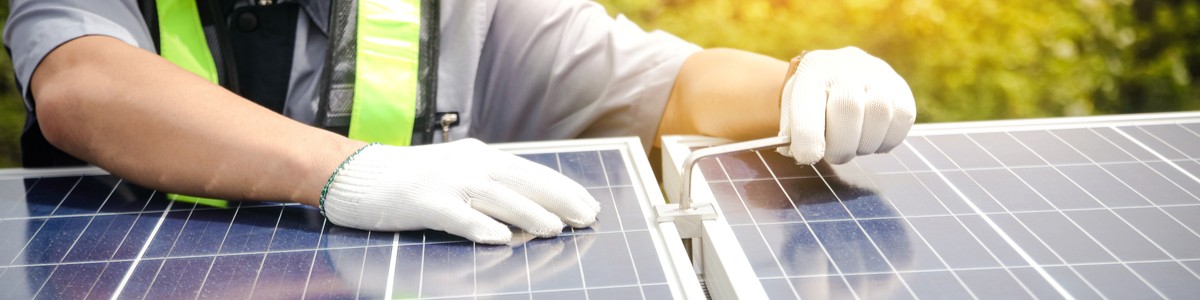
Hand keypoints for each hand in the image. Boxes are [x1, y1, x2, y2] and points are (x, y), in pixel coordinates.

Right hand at [320, 139, 601, 243]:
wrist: (357, 174)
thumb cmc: (410, 179)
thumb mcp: (457, 173)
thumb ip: (490, 187)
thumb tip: (529, 211)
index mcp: (480, 157)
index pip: (531, 172)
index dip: (563, 189)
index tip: (589, 204)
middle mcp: (468, 165)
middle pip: (522, 181)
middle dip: (558, 199)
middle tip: (586, 218)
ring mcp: (445, 182)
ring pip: (496, 197)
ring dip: (528, 213)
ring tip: (554, 229)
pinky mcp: (422, 202)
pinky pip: (457, 216)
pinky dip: (479, 226)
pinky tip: (501, 239)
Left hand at [777, 46, 915, 164]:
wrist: (834, 76)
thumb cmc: (811, 103)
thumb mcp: (793, 112)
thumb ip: (792, 134)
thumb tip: (802, 155)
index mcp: (811, 71)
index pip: (809, 103)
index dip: (808, 137)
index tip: (808, 157)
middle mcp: (846, 65)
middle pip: (849, 107)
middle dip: (840, 144)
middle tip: (835, 154)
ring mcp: (877, 73)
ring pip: (879, 113)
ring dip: (865, 144)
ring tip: (853, 145)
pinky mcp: (900, 86)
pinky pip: (904, 117)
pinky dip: (888, 139)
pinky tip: (873, 138)